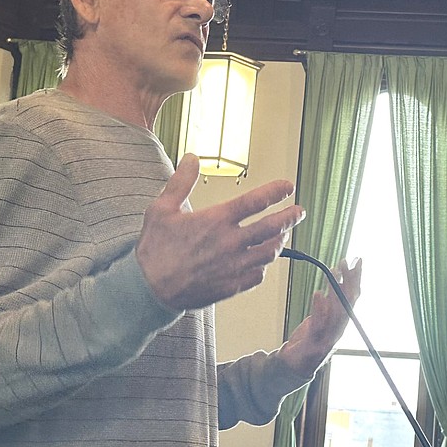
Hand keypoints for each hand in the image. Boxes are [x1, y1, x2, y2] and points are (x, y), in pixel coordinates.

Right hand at [137, 154, 304, 310]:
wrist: (148, 288)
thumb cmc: (154, 248)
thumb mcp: (162, 208)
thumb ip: (181, 182)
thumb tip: (191, 158)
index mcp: (216, 221)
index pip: (256, 201)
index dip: (276, 192)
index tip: (288, 187)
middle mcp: (230, 243)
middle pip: (272, 228)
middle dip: (290, 218)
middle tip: (299, 212)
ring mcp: (233, 266)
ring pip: (269, 253)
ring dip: (280, 242)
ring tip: (283, 235)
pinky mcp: (231, 286)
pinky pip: (257, 276)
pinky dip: (263, 266)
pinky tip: (262, 261)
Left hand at [280, 257, 362, 376]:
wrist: (293, 365)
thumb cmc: (307, 340)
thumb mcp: (320, 316)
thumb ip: (329, 300)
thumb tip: (337, 278)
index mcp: (341, 322)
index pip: (353, 297)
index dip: (356, 278)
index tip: (357, 260)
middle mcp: (338, 329)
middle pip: (348, 303)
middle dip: (350, 280)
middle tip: (348, 261)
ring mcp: (327, 338)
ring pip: (338, 312)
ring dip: (337, 291)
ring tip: (334, 271)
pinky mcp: (314, 344)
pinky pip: (319, 325)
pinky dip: (320, 309)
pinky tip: (318, 294)